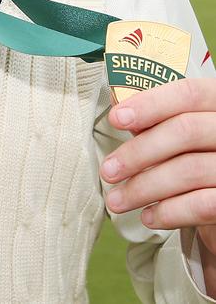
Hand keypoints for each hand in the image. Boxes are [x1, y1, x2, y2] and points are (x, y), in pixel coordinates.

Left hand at [99, 78, 215, 252]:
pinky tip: (148, 216)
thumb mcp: (189, 133)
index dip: (149, 104)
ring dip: (144, 187)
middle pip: (185, 131)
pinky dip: (170, 211)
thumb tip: (123, 117)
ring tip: (118, 200)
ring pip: (189, 170)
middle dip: (139, 152)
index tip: (116, 119)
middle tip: (108, 170)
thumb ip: (162, 122)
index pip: (188, 94)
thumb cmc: (202, 157)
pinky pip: (202, 205)